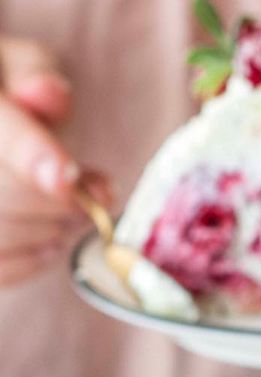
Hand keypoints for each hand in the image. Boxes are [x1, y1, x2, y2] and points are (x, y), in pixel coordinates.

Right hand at [0, 37, 105, 286]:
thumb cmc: (4, 93)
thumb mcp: (11, 64)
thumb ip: (32, 71)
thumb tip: (50, 92)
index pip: (1, 134)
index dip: (32, 156)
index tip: (68, 176)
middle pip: (6, 195)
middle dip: (62, 200)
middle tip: (94, 193)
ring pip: (5, 233)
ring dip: (53, 228)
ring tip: (72, 209)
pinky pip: (2, 270)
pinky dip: (35, 256)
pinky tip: (48, 235)